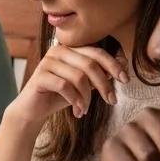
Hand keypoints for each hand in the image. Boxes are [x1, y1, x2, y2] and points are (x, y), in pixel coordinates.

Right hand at [6, 44, 128, 126]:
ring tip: (86, 109)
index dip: (113, 65)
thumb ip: (99, 73)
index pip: (96, 52)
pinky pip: (65, 87)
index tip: (125, 80)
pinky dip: (75, 101)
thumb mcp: (84, 84)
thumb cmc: (59, 96)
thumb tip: (123, 63)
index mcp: (69, 49)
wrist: (33, 110)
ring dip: (88, 97)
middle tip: (112, 100)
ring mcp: (47, 62)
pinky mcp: (40, 76)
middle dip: (104, 84)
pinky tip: (78, 111)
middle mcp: (57, 51)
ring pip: (78, 77)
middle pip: (89, 64)